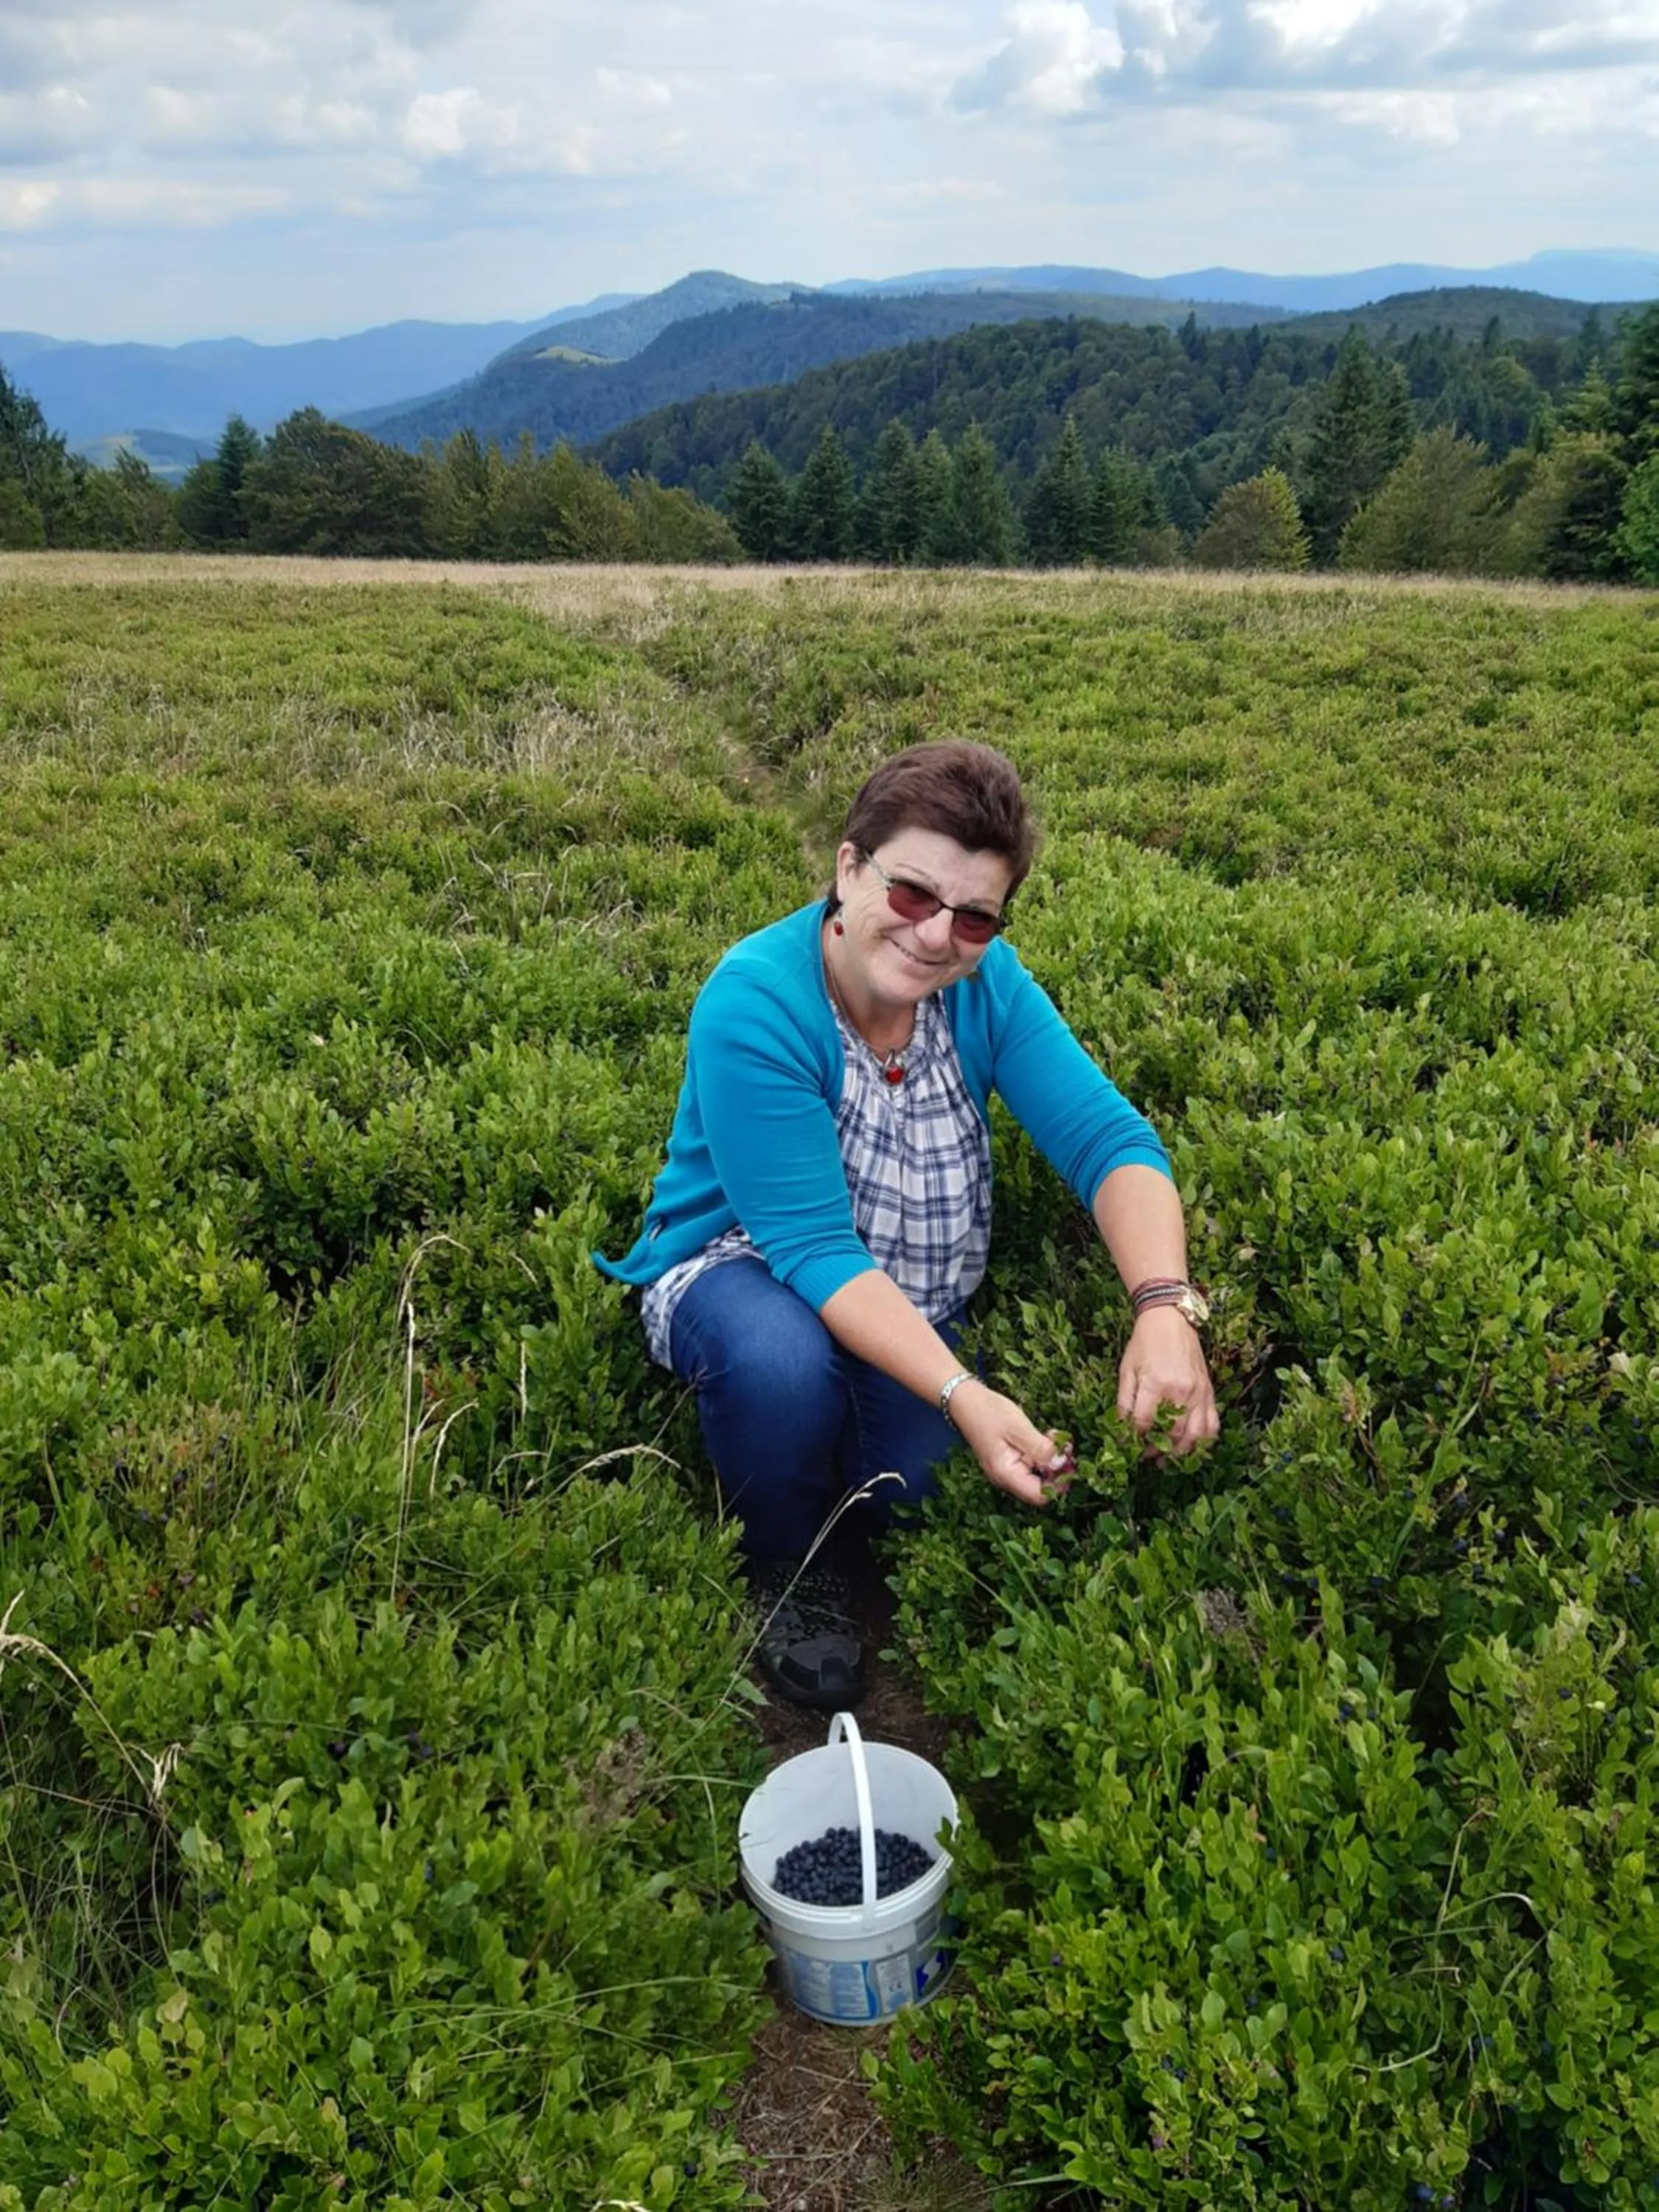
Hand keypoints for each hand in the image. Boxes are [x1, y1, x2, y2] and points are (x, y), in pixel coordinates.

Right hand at [947, 1380, 1072, 1506]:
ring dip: (1052, 1459)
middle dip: (1058, 1469)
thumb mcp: (1018, 1428)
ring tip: (1055, 1436)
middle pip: (1041, 1487)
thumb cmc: (989, 1412)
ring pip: (1038, 1475)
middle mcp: (1006, 1478)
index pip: (1040, 1495)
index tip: (1070, 1462)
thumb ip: (1040, 1448)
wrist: (965, 1400)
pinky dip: (1043, 1453)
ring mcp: (1007, 1470)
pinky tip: (1047, 1436)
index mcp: (1006, 1474)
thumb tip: (1062, 1464)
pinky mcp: (1010, 1459)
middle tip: (1065, 1446)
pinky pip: (1032, 1464)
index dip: (1059, 1483)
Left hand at [1117, 1306, 1219, 1453]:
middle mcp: (1181, 1390)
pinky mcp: (1209, 1391)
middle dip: (1158, 1450)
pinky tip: (1192, 1445)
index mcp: (1156, 1383)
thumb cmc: (1144, 1343)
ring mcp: (1199, 1392)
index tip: (1129, 1446)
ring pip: (1195, 1434)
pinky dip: (1205, 1440)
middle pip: (1172, 1433)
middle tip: (1148, 1456)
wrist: (1170, 1319)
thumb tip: (1122, 1429)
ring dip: (1182, 1452)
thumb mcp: (1126, 1369)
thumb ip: (1124, 1401)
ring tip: (1169, 1458)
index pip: (1145, 1423)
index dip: (1135, 1439)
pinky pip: (1213, 1423)